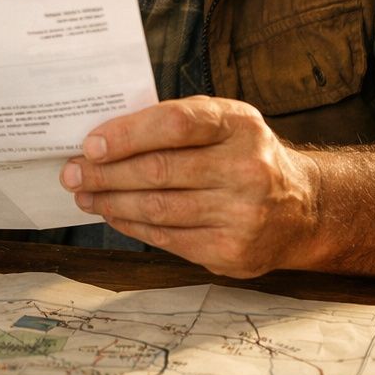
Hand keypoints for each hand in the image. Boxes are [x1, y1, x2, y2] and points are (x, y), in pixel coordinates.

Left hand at [60, 97, 321, 277]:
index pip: (174, 124)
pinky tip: (114, 214)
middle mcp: (247, 168)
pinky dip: (132, 226)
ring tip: (85, 194)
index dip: (126, 135)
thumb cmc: (245, 155)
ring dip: (111, 202)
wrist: (302, 208)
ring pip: (158, 209)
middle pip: (159, 171)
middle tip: (72, 173)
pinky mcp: (232, 252)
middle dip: (105, 173)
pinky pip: (167, 239)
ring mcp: (242, 214)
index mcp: (240, 124)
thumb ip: (175, 123)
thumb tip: (104, 138)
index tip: (89, 145)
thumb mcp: (224, 122)